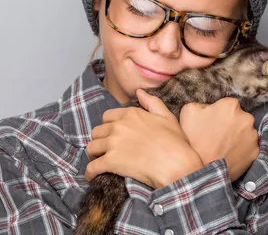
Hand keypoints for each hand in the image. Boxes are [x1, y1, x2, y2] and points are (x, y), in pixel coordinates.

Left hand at [85, 89, 203, 188]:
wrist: (177, 165)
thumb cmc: (176, 143)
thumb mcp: (167, 117)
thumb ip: (152, 102)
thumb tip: (139, 91)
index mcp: (131, 114)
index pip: (107, 117)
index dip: (108, 127)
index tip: (111, 135)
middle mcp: (119, 126)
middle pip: (97, 131)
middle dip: (99, 140)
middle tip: (103, 150)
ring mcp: (113, 143)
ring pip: (91, 147)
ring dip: (93, 155)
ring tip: (98, 161)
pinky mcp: (111, 161)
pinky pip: (92, 166)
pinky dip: (90, 172)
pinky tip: (91, 176)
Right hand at [179, 98, 259, 181]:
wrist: (202, 169)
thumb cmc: (193, 139)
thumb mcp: (188, 111)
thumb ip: (202, 103)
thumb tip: (210, 106)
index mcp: (231, 105)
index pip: (227, 103)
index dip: (219, 111)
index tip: (211, 120)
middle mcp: (246, 118)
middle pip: (239, 116)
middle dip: (230, 122)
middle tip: (216, 133)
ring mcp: (253, 136)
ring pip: (245, 131)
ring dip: (236, 135)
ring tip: (222, 145)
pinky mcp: (255, 152)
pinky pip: (248, 146)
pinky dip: (241, 148)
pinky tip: (228, 152)